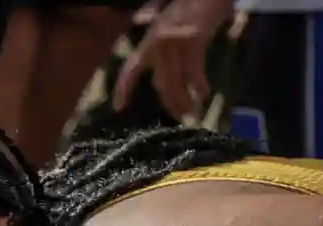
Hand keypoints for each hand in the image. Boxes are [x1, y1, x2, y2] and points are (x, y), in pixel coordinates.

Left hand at [113, 0, 234, 118]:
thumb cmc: (189, 10)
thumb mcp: (166, 30)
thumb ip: (161, 54)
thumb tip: (162, 83)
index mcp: (147, 43)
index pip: (129, 70)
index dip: (122, 90)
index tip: (119, 108)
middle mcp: (156, 45)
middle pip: (160, 83)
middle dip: (170, 103)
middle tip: (179, 117)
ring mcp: (173, 43)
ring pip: (176, 80)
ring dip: (185, 99)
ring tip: (192, 112)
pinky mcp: (192, 41)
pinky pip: (194, 70)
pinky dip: (199, 84)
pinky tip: (204, 94)